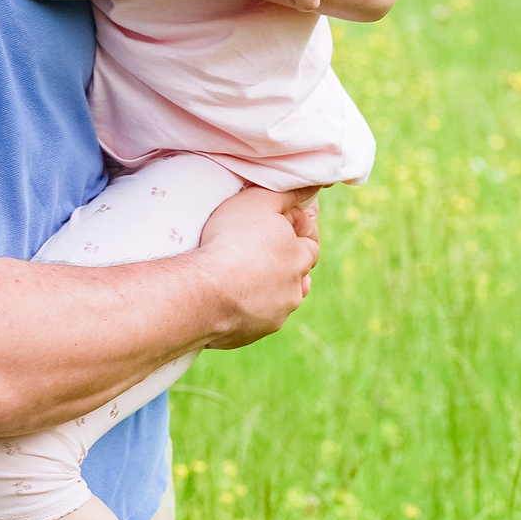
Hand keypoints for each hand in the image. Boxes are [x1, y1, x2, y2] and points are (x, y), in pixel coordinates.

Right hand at [195, 186, 320, 347]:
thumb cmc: (231, 241)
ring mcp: (272, 317)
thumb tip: (316, 184)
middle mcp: (292, 292)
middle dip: (281, 267)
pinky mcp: (249, 335)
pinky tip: (225, 300)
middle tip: (256, 254)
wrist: (204, 293)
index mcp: (299, 259)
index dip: (295, 236)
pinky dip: (242, 311)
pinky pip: (250, 321)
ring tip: (239, 279)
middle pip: (294, 277)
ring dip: (263, 291)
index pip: (309, 246)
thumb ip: (289, 193)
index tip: (278, 229)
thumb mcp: (260, 201)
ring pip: (275, 302)